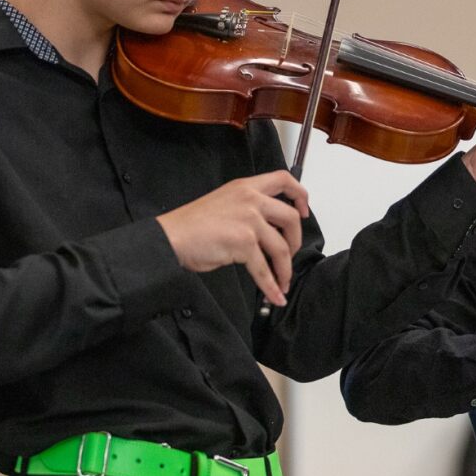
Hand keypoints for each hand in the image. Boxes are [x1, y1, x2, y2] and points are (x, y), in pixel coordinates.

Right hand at [156, 170, 309, 305]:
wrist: (171, 237)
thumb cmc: (192, 225)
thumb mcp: (224, 203)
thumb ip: (248, 208)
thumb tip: (269, 230)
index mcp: (246, 187)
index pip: (283, 180)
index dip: (300, 194)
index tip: (304, 211)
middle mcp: (250, 199)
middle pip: (291, 217)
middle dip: (296, 240)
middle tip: (289, 254)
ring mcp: (249, 220)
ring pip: (281, 247)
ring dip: (285, 269)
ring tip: (282, 281)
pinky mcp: (243, 242)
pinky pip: (264, 268)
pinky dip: (271, 285)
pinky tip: (275, 295)